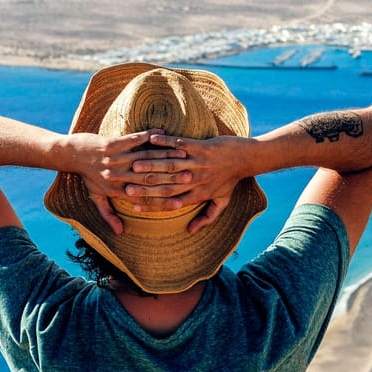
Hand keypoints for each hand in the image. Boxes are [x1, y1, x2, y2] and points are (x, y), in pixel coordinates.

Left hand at [65, 129, 186, 234]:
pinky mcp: (111, 144)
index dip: (164, 199)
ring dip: (165, 155)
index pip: (145, 197)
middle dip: (171, 177)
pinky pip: (134, 140)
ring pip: (145, 158)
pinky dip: (148, 136)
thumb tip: (120, 233)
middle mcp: (117, 176)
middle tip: (190, 176)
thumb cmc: (86, 177)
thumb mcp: (96, 197)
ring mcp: (114, 159)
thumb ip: (109, 215)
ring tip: (183, 155)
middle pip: (149, 178)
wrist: (71, 154)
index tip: (183, 201)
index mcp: (116, 191)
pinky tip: (162, 133)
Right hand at [126, 134, 256, 233]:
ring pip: (170, 166)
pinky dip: (166, 142)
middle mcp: (197, 180)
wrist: (246, 158)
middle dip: (146, 187)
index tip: (133, 204)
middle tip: (126, 187)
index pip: (170, 201)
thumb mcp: (221, 201)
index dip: (151, 204)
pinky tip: (151, 139)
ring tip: (134, 165)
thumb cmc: (231, 180)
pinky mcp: (202, 147)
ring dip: (151, 164)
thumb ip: (206, 217)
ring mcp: (199, 163)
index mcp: (198, 194)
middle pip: (167, 185)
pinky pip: (180, 145)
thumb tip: (190, 231)